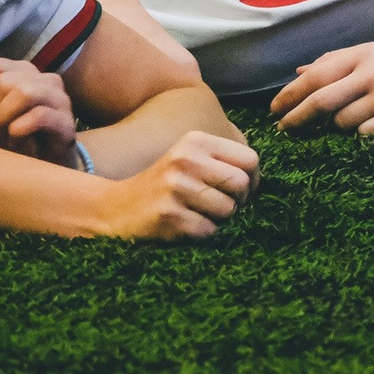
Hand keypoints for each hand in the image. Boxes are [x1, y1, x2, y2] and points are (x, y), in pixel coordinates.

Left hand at [0, 56, 76, 163]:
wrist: (43, 167)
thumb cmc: (9, 138)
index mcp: (19, 71)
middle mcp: (41, 78)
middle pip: (3, 81)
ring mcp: (58, 98)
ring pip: (23, 92)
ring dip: (3, 118)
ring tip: (1, 137)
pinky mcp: (67, 121)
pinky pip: (40, 116)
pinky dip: (19, 129)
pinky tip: (14, 140)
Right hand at [96, 131, 258, 239]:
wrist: (116, 207)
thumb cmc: (165, 184)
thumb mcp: (190, 158)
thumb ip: (223, 161)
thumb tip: (257, 179)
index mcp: (196, 141)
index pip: (250, 159)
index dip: (252, 179)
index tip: (237, 190)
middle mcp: (186, 159)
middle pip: (242, 184)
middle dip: (238, 201)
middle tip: (222, 205)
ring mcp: (176, 187)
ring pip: (228, 209)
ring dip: (219, 218)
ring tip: (198, 213)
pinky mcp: (169, 215)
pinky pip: (208, 230)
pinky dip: (202, 232)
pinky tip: (184, 224)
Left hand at [269, 38, 373, 134]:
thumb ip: (338, 61)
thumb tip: (300, 71)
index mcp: (362, 54)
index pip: (315, 76)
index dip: (290, 94)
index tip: (274, 110)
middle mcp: (371, 73)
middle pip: (321, 101)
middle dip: (297, 118)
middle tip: (283, 129)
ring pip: (343, 122)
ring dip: (339, 125)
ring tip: (355, 117)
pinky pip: (367, 133)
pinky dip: (363, 132)